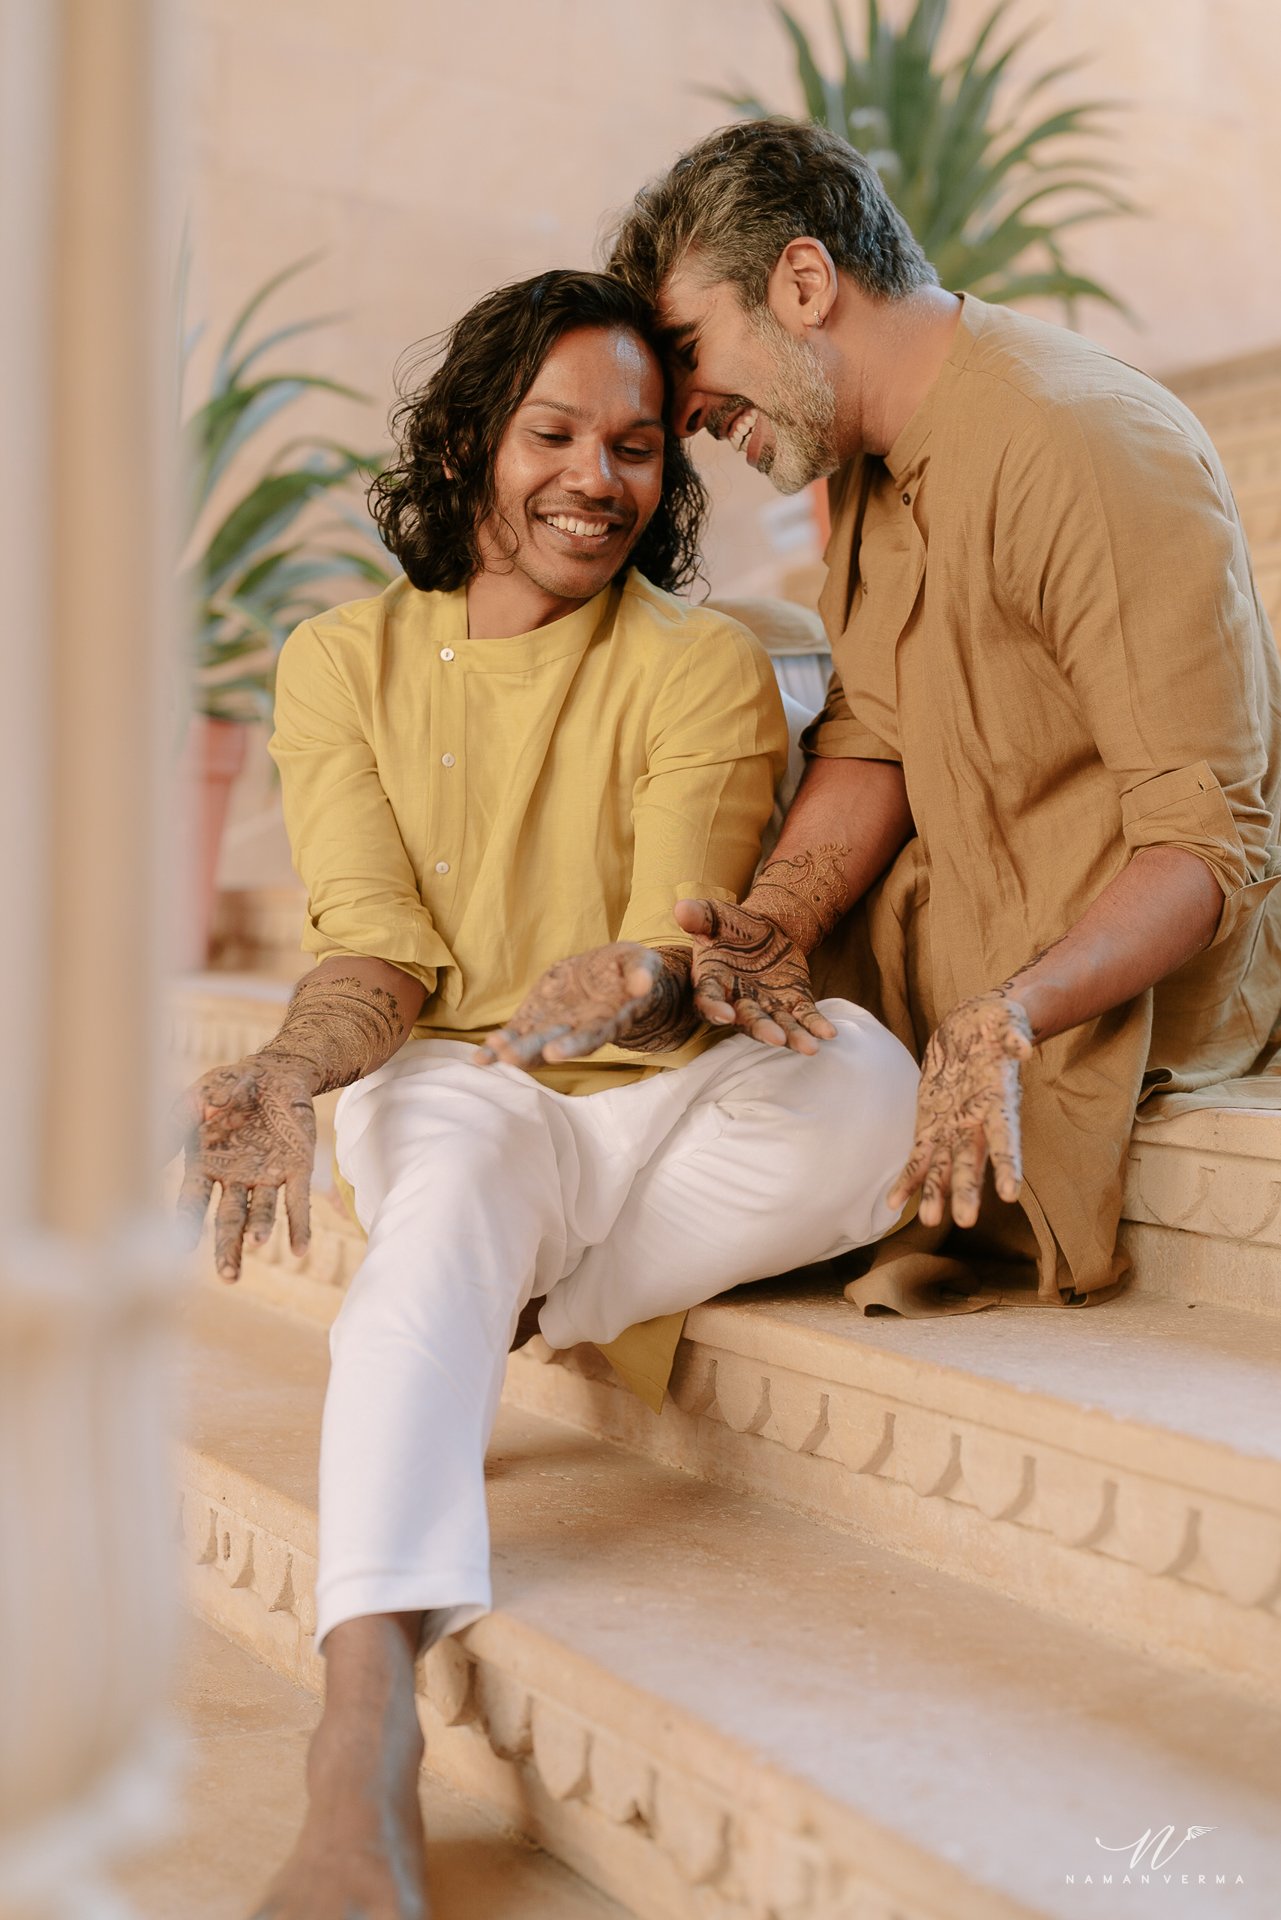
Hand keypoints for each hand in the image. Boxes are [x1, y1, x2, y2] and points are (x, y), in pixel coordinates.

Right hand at [166, 1054, 316, 1280]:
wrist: (274, 1071)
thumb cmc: (228, 1087)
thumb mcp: (197, 1098)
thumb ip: (177, 1124)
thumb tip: (152, 1155)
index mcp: (205, 1165)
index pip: (192, 1200)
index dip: (187, 1222)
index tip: (181, 1248)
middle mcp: (234, 1178)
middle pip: (228, 1219)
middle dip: (227, 1247)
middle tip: (228, 1276)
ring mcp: (266, 1176)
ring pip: (262, 1211)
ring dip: (261, 1229)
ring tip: (258, 1245)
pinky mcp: (297, 1168)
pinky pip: (298, 1200)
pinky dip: (299, 1225)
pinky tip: (301, 1250)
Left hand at [475, 943, 670, 1069]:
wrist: (611, 973)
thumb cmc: (630, 970)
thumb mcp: (642, 963)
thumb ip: (642, 972)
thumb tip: (643, 983)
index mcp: (607, 1020)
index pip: (591, 1036)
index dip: (575, 1044)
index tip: (557, 1051)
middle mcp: (578, 1030)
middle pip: (555, 1045)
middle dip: (534, 1052)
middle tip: (512, 1059)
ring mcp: (555, 1027)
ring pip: (532, 1044)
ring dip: (512, 1052)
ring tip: (491, 1056)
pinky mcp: (536, 1018)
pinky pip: (516, 1034)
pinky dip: (498, 1047)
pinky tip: (480, 1057)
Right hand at [672, 897, 835, 1053]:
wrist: (763, 929)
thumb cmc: (731, 925)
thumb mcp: (714, 915)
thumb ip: (699, 915)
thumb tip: (681, 909)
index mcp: (713, 981)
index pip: (708, 999)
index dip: (714, 1009)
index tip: (725, 1015)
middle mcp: (738, 1000)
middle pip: (749, 1019)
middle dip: (763, 1029)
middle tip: (776, 1038)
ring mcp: (767, 1005)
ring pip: (779, 1025)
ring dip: (794, 1037)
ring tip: (810, 1048)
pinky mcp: (792, 1001)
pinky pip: (804, 1016)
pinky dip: (816, 1025)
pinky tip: (829, 1033)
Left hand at [887, 990, 1033, 1228]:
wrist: (973, 1026)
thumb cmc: (997, 1023)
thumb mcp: (1007, 1020)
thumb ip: (1014, 1035)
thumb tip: (1024, 1048)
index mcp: (1000, 1102)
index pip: (1006, 1138)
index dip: (1008, 1164)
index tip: (1011, 1192)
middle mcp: (978, 1123)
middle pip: (973, 1161)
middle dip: (968, 1190)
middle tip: (965, 1220)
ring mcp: (953, 1128)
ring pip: (945, 1167)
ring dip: (936, 1193)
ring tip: (929, 1220)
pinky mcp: (930, 1125)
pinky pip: (918, 1157)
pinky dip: (909, 1179)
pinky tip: (895, 1203)